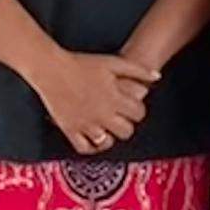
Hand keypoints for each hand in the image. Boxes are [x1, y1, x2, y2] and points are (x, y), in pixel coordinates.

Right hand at [32, 48, 160, 156]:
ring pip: (107, 142)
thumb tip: (157, 77)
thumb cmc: (82, 63)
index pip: (138, 114)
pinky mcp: (69, 129)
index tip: (131, 108)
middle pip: (126, 131)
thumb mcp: (113, 62)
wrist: (51, 69)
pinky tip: (94, 138)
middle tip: (120, 119)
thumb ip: (138, 70)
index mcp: (115, 98)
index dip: (138, 111)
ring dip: (110, 136)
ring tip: (107, 128)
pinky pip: (84, 147)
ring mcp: (85, 123)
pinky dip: (91, 146)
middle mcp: (102, 114)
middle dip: (127, 125)